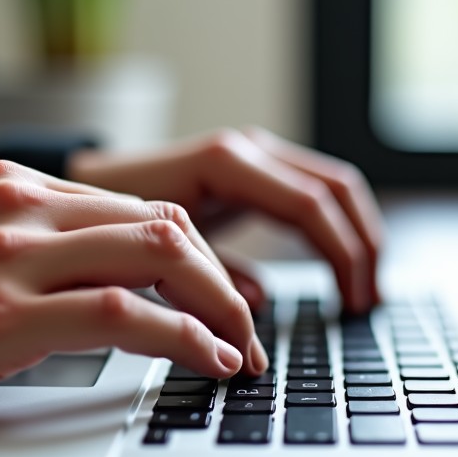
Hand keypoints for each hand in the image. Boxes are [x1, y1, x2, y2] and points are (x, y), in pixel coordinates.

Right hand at [0, 160, 265, 417]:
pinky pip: (123, 315)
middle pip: (167, 226)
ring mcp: (14, 258)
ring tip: (242, 352)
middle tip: (249, 328)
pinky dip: (184, 337)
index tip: (222, 298)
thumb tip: (94, 288)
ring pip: (162, 257)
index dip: (200, 257)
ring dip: (221, 308)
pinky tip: (208, 362)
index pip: (141, 209)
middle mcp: (24, 210)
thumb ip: (26, 249)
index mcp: (16, 190)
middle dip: (226, 280)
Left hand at [68, 127, 382, 312]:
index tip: (351, 302)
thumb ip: (210, 277)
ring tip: (364, 290)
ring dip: (357, 236)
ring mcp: (256, 154)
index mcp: (225, 163)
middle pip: (335, 188)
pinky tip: (341, 268)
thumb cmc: (115, 218)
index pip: (308, 205)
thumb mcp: (161, 251)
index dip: (339, 255)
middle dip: (362, 245)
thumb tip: (257, 308)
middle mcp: (248, 149)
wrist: (89, 184)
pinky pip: (314, 193)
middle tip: (368, 301)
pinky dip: (335, 229)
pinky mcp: (257, 169)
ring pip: (333, 186)